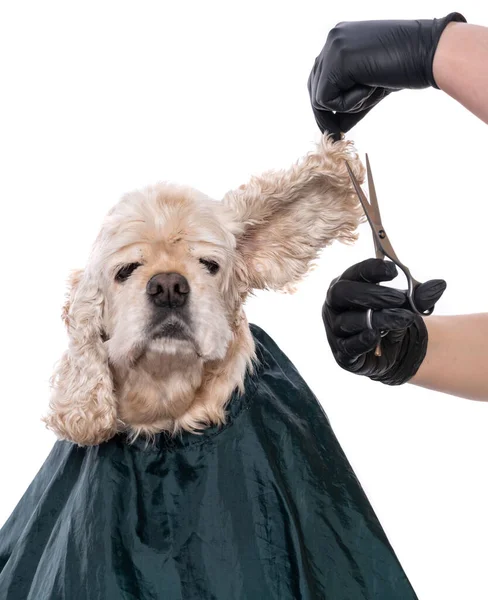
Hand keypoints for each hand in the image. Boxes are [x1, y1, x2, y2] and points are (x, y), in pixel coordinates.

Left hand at [308, 13, 465, 137]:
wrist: (430, 53)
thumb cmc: (406, 68)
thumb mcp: (369, 88)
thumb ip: (349, 104)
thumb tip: (333, 129)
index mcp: (340, 40)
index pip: (321, 79)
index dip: (326, 107)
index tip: (334, 128)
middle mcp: (333, 39)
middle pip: (314, 88)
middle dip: (325, 115)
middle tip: (336, 136)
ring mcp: (333, 47)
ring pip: (319, 96)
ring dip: (346, 106)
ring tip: (372, 92)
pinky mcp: (337, 59)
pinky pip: (327, 99)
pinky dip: (349, 104)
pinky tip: (371, 87)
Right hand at [323, 259, 446, 384]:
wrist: (393, 350)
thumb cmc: (391, 318)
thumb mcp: (407, 304)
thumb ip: (420, 296)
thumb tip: (439, 285)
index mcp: (346, 285)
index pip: (353, 273)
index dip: (370, 269)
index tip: (393, 271)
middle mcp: (334, 306)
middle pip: (341, 293)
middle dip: (370, 294)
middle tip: (398, 298)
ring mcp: (334, 330)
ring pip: (348, 321)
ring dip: (377, 319)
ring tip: (403, 319)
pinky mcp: (341, 354)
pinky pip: (347, 347)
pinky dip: (363, 341)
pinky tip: (377, 336)